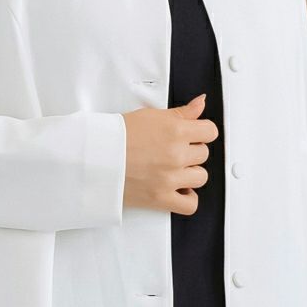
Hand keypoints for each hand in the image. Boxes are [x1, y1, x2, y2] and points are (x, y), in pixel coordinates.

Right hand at [121, 93, 217, 214]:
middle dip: (191, 151)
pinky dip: (188, 197)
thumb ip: (181, 112)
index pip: (210, 131)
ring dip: (190, 173)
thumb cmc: (117, 136)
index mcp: (175, 131)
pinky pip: (190, 204)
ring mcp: (170, 178)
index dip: (202, 132)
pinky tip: (179, 188)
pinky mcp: (161, 198)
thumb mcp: (151, 115)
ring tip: (175, 168)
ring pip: (201, 177)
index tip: (195, 135)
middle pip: (204, 154)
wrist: (95, 157)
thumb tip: (201, 103)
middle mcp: (176, 155)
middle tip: (174, 150)